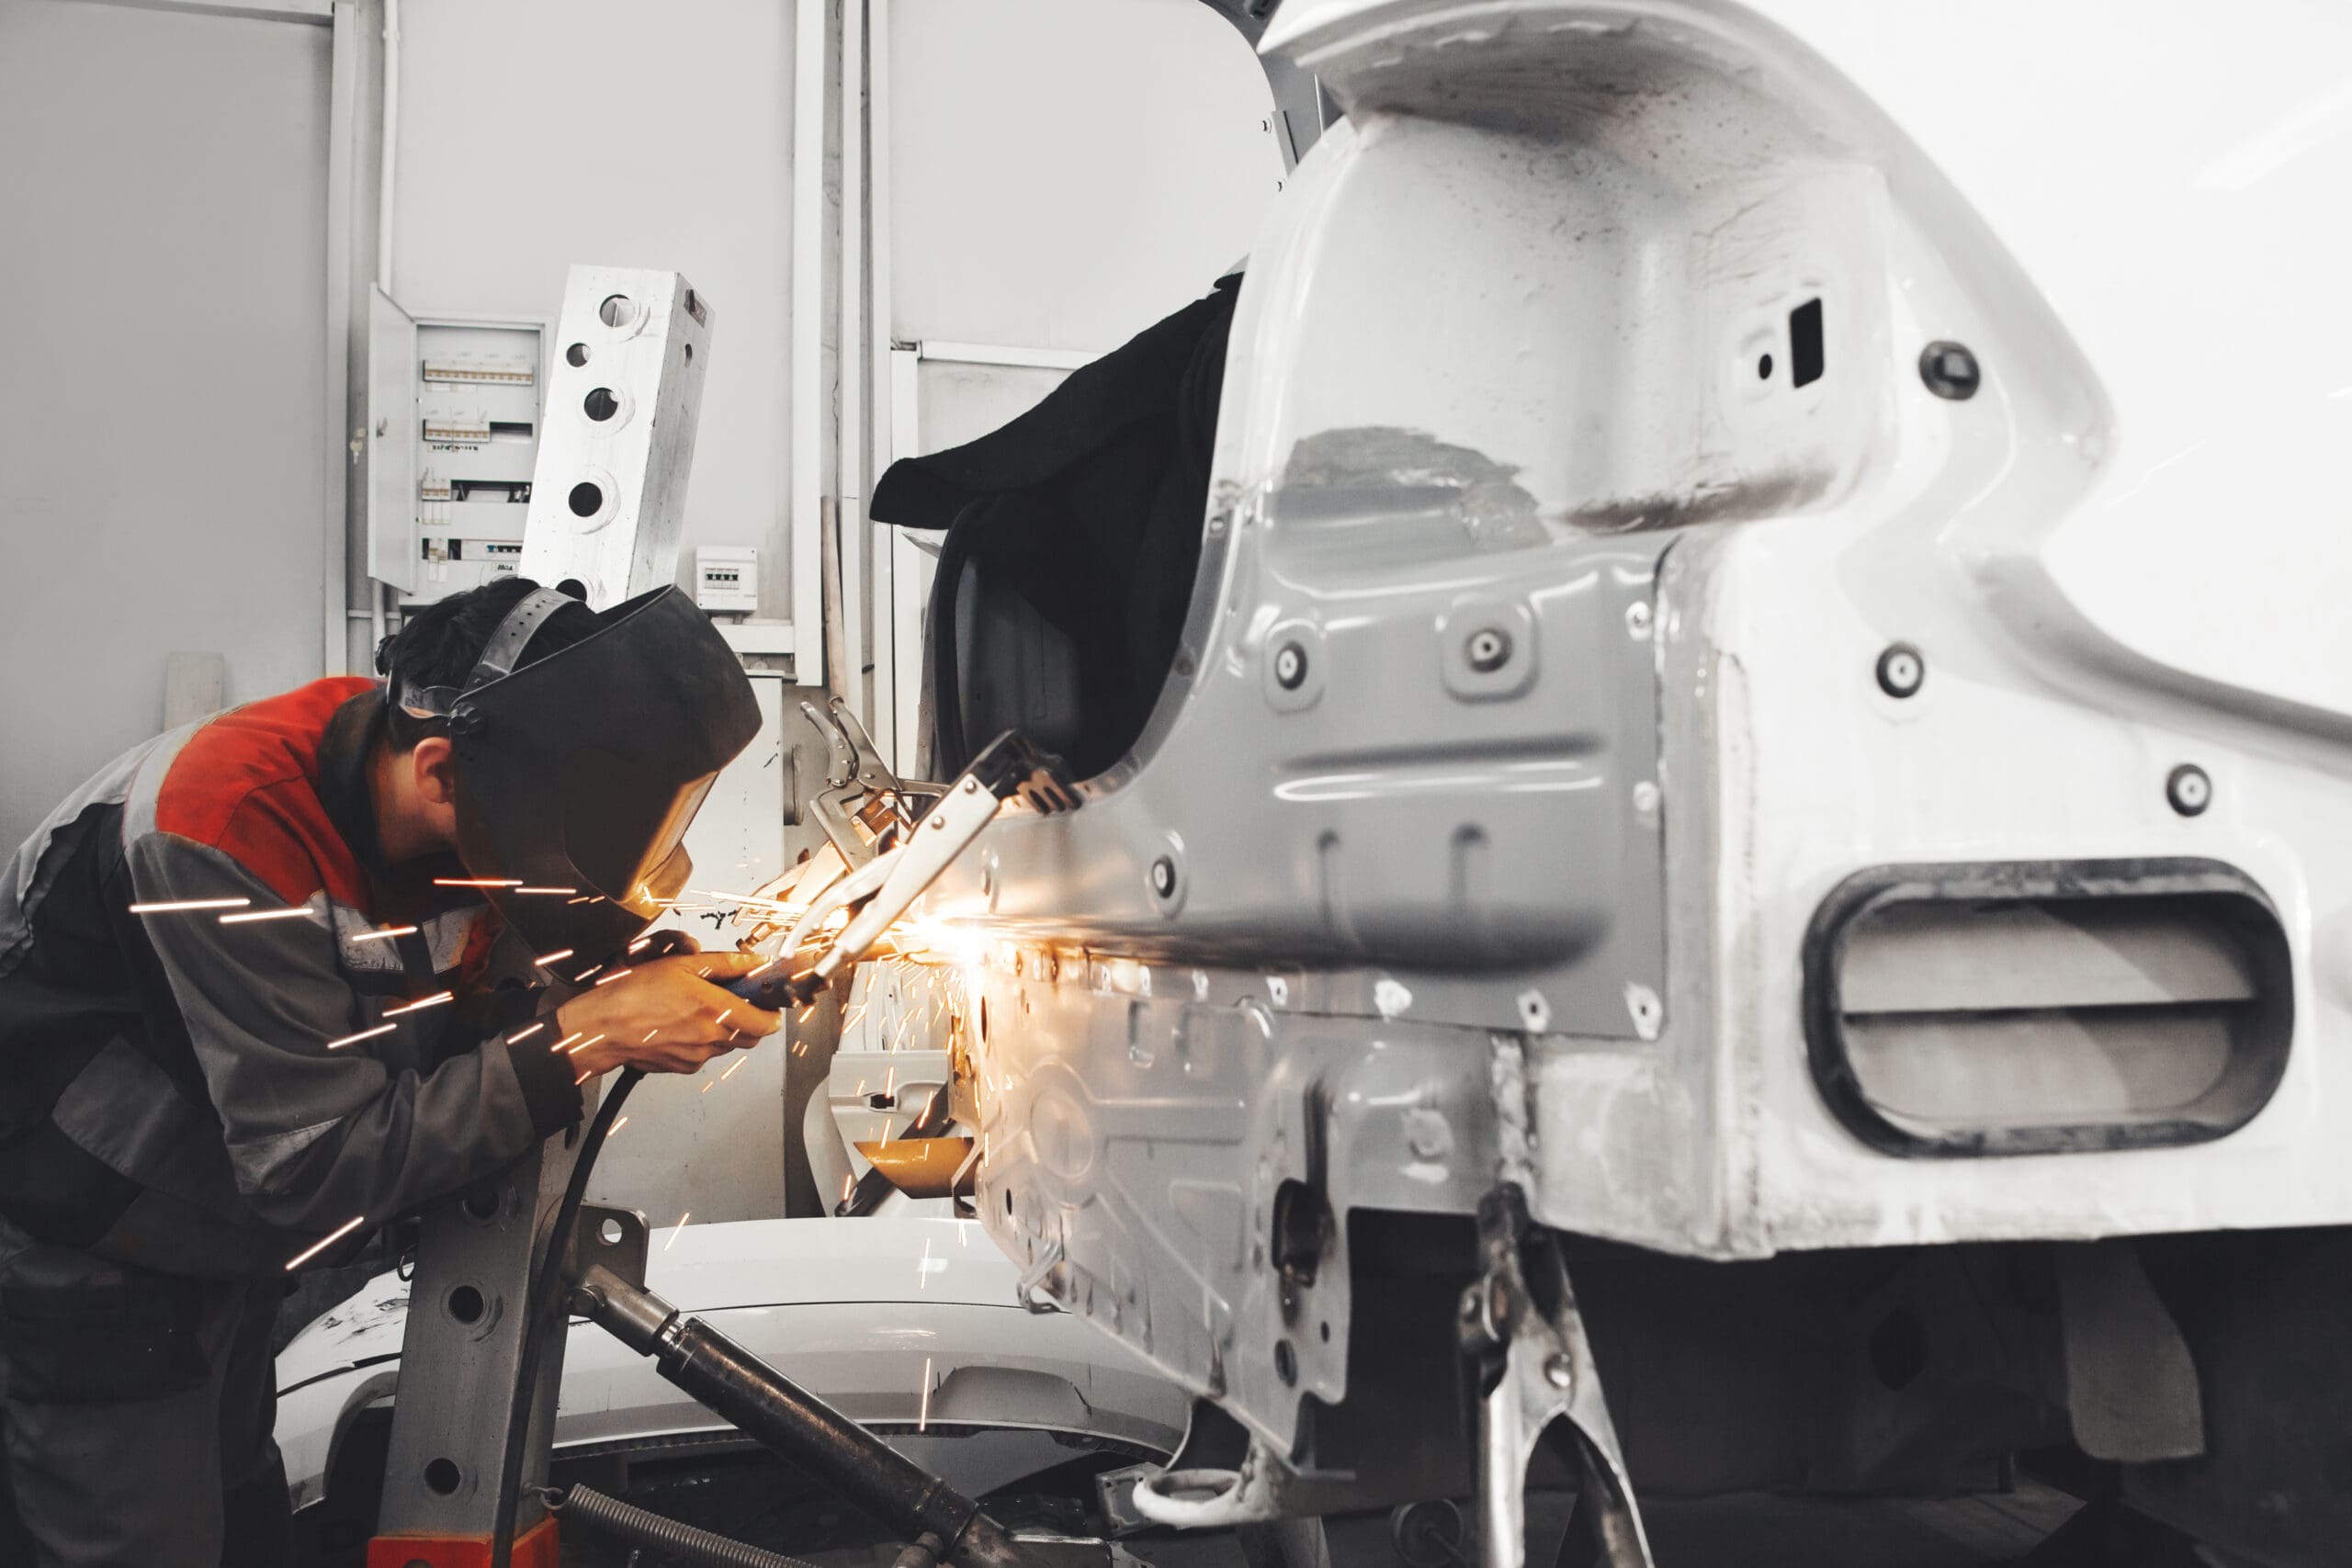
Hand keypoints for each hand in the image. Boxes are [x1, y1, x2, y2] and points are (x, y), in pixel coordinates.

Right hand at [559, 950, 781, 1077]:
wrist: (601, 1027)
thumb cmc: (634, 994)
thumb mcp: (682, 965)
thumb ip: (725, 964)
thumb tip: (754, 961)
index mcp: (716, 1012)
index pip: (766, 1024)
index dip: (771, 1012)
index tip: (767, 1000)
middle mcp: (710, 1039)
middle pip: (751, 1037)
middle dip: (750, 1019)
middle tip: (735, 999)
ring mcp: (696, 1057)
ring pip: (726, 1045)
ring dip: (724, 1028)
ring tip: (699, 1007)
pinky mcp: (682, 1067)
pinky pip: (704, 1054)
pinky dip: (701, 1039)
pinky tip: (681, 1022)